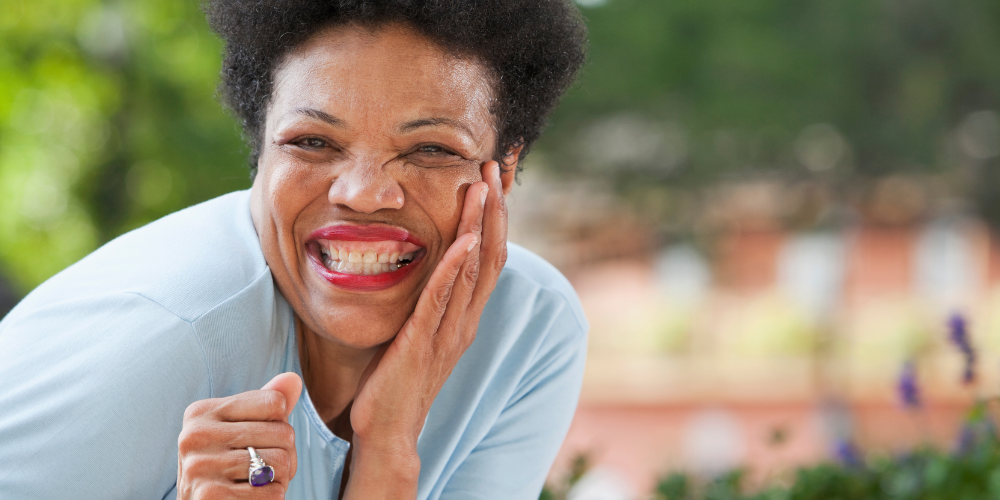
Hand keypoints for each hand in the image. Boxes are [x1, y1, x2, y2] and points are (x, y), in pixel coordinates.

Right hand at [176, 373, 301, 499]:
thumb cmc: (225, 468)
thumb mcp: (240, 431)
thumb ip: (266, 405)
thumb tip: (294, 378)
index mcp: (201, 412)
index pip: (275, 402)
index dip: (280, 425)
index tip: (260, 442)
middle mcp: (195, 436)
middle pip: (283, 433)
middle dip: (286, 455)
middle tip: (264, 469)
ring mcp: (200, 467)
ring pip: (281, 463)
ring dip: (280, 478)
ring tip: (258, 484)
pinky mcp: (210, 497)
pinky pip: (272, 493)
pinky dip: (273, 497)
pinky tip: (252, 499)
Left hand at [342, 160, 507, 496]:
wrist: (387, 429)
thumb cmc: (397, 377)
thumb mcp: (418, 327)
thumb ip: (429, 297)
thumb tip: (424, 261)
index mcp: (465, 313)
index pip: (488, 253)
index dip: (496, 214)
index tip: (496, 174)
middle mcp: (465, 319)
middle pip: (491, 253)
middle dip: (496, 207)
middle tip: (497, 164)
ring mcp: (449, 332)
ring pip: (473, 270)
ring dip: (480, 225)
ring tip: (484, 185)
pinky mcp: (423, 343)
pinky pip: (442, 300)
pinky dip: (455, 268)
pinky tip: (462, 239)